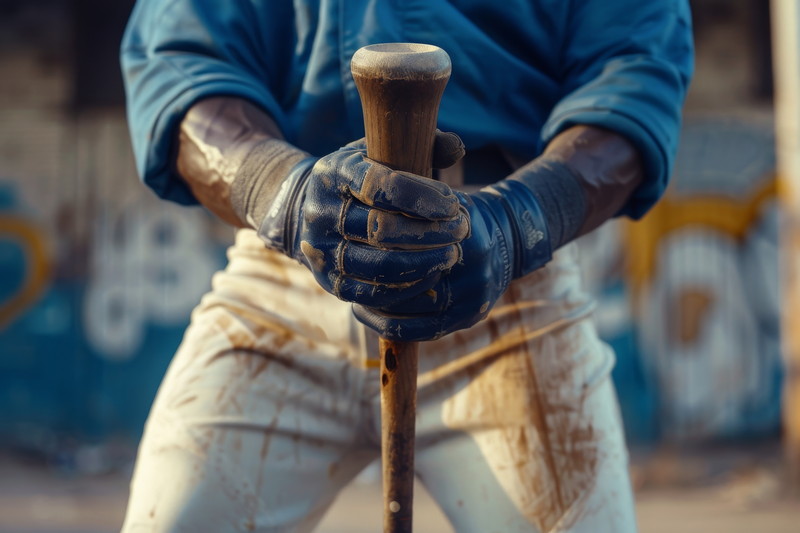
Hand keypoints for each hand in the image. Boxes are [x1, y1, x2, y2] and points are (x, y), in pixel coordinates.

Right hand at [259, 135, 469, 307]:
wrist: (316, 211)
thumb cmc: (365, 178)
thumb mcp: (385, 152)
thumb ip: (422, 145)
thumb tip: (457, 147)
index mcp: (332, 173)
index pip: (378, 186)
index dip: (421, 197)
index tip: (453, 203)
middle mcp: (320, 213)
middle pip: (380, 229)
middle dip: (429, 232)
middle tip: (461, 229)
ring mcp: (322, 251)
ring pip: (378, 265)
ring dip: (424, 262)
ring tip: (453, 253)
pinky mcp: (331, 283)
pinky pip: (373, 293)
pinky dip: (408, 286)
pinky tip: (434, 272)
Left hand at [353, 166, 562, 340]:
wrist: (508, 240)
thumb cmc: (458, 216)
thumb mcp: (441, 197)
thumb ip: (413, 191)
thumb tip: (371, 187)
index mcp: (465, 232)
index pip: (412, 244)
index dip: (379, 245)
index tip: (351, 241)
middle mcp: (474, 267)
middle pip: (410, 279)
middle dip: (375, 276)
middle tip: (345, 271)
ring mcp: (474, 298)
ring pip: (412, 309)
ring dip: (377, 303)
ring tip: (352, 293)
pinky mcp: (468, 319)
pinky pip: (420, 331)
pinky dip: (389, 324)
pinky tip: (367, 312)